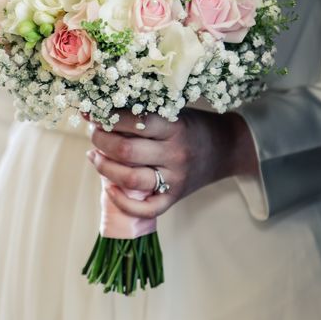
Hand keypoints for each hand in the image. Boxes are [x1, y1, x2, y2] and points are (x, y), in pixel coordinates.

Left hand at [87, 108, 257, 219]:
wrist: (226, 149)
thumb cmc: (192, 126)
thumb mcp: (173, 112)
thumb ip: (144, 114)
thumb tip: (101, 111)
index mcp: (174, 127)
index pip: (135, 121)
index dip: (108, 118)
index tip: (94, 113)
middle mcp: (175, 154)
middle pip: (126, 151)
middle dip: (101, 141)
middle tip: (94, 133)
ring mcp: (175, 179)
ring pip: (130, 180)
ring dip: (104, 168)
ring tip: (95, 156)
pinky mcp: (175, 197)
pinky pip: (145, 208)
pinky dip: (122, 201)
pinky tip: (110, 188)